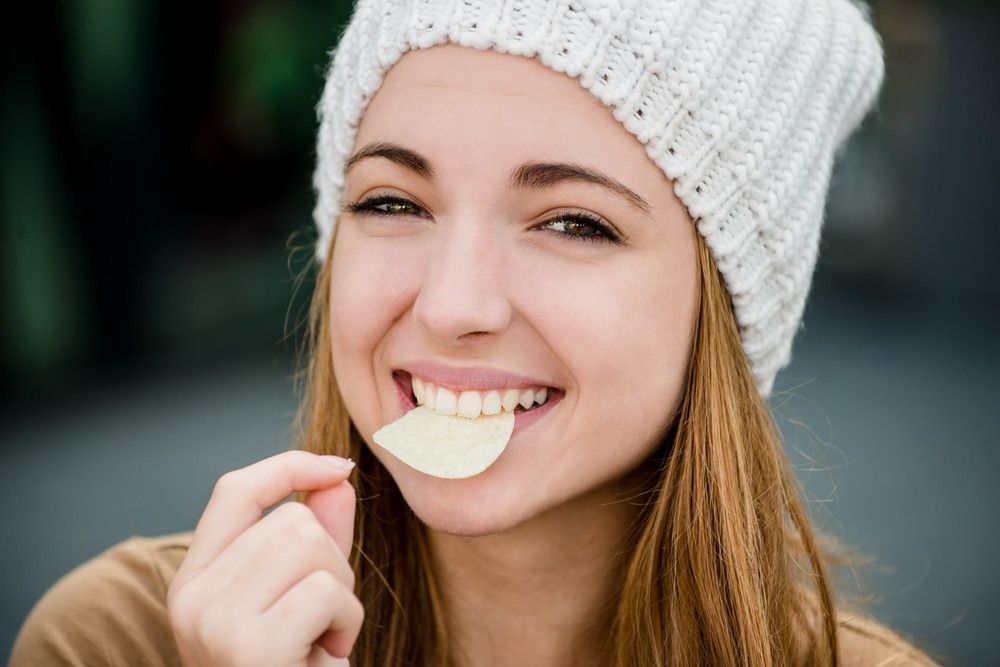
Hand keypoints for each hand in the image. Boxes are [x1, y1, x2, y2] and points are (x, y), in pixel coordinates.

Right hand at [167, 451, 361, 666]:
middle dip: (332, 563)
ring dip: (341, 593)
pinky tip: (324, 658)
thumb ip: (318, 538)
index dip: (289, 466)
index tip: (337, 467)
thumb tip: (336, 478)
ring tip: (320, 639)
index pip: (234, 490)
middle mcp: (192, 598)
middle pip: (292, 520)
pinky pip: (327, 591)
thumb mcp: (303, 599)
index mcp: (195, 580)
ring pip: (311, 545)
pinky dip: (345, 622)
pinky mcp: (250, 648)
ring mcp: (214, 623)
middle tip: (319, 620)